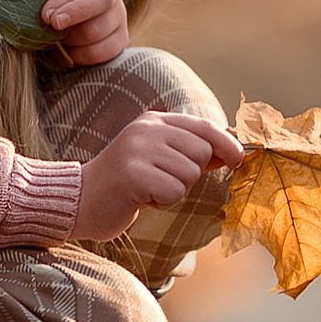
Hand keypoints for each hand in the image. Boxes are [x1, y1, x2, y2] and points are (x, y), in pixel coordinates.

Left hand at [41, 0, 129, 66]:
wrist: (75, 16)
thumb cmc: (60, 3)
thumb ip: (50, 1)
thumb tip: (48, 16)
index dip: (65, 2)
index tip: (47, 16)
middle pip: (99, 3)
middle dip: (73, 19)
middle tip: (53, 28)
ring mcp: (120, 17)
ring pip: (97, 30)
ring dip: (74, 39)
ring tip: (63, 38)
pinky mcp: (121, 39)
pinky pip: (102, 51)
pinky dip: (81, 55)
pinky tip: (72, 50)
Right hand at [75, 112, 243, 241]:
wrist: (81, 199)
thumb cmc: (127, 183)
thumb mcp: (160, 159)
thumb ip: (191, 152)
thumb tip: (232, 151)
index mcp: (154, 121)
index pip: (203, 126)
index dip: (227, 142)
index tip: (239, 158)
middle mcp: (147, 129)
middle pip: (201, 152)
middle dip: (190, 174)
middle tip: (162, 180)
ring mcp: (138, 149)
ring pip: (190, 174)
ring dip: (175, 190)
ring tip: (149, 188)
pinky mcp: (133, 173)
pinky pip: (174, 191)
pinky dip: (164, 201)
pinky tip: (142, 198)